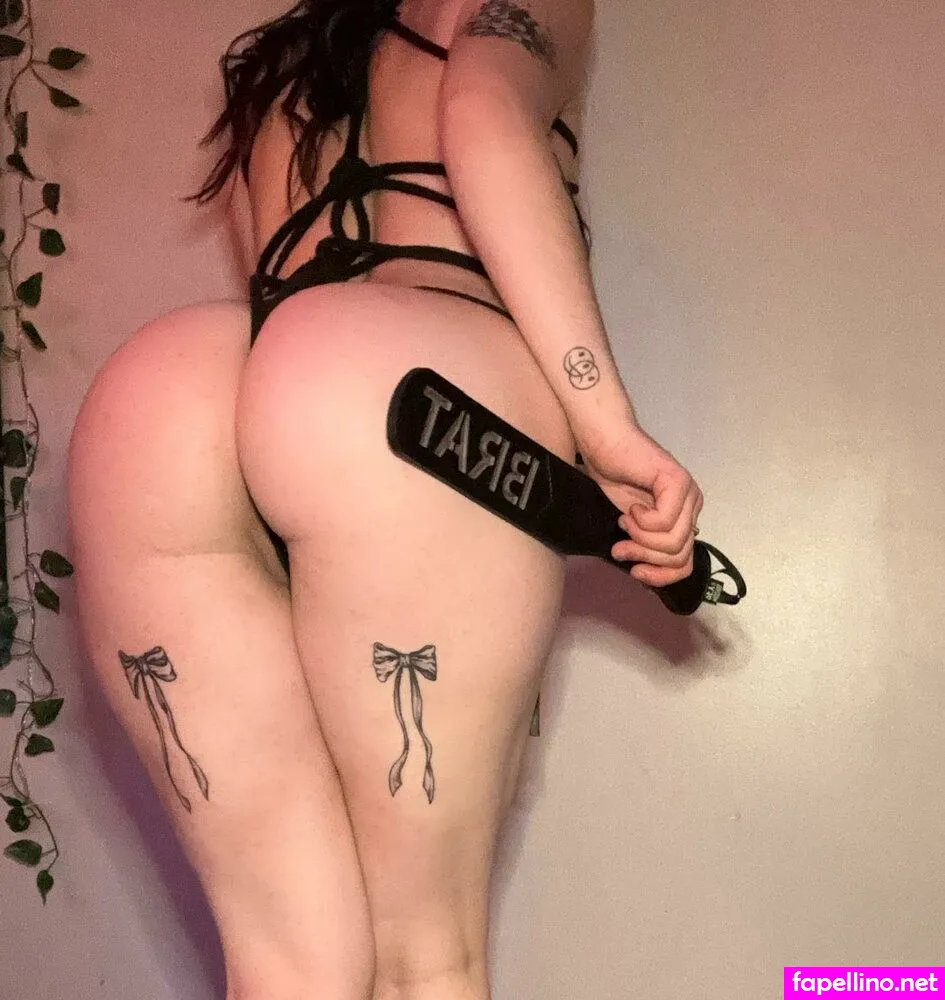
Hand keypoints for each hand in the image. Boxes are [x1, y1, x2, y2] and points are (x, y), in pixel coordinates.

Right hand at [579, 425, 702, 587]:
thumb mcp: (629, 524)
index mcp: (683, 518)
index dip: (660, 576)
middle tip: (620, 546)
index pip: (684, 564)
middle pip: (679, 557)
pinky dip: (641, 522)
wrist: (604, 444)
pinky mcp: (678, 482)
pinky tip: (630, 508)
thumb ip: (643, 546)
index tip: (635, 571)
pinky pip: (664, 522)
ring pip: (673, 543)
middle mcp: (692, 507)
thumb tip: (646, 575)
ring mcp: (688, 494)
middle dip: (645, 557)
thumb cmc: (613, 478)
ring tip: (623, 522)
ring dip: (640, 539)